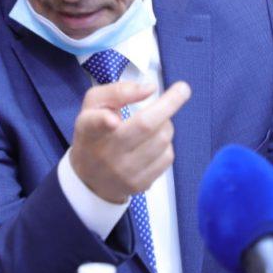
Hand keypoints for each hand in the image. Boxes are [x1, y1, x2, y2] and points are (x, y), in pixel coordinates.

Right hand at [70, 80, 191, 202]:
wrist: (91, 179)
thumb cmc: (95, 134)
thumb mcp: (94, 106)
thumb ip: (117, 91)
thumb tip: (150, 89)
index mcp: (89, 129)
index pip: (94, 125)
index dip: (104, 121)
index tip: (113, 120)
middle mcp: (105, 153)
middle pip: (144, 126)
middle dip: (169, 104)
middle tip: (182, 89)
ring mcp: (124, 171)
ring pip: (162, 138)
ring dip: (166, 124)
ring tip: (157, 122)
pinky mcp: (140, 183)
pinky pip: (167, 157)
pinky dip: (166, 143)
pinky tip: (154, 142)